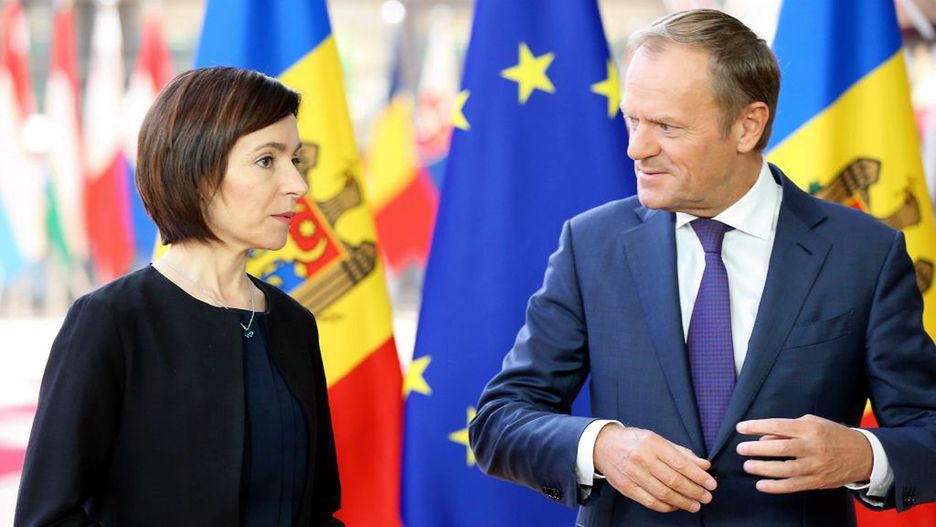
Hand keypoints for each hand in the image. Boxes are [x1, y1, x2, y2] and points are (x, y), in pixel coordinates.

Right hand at [594, 424, 716, 512]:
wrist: (602, 445)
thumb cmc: (633, 441)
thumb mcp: (657, 440)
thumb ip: (681, 453)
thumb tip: (704, 465)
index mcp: (652, 443)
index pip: (680, 463)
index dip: (698, 476)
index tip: (710, 484)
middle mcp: (642, 458)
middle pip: (673, 480)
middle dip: (693, 491)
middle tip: (706, 497)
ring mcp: (632, 473)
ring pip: (662, 493)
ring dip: (682, 501)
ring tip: (694, 505)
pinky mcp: (626, 487)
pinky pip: (649, 501)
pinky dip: (665, 506)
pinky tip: (675, 506)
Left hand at [736, 414, 872, 493]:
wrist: (862, 454)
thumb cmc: (831, 434)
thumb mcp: (812, 423)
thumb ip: (787, 430)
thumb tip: (764, 438)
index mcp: (809, 429)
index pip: (777, 426)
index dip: (756, 427)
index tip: (740, 428)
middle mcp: (812, 447)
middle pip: (779, 449)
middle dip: (756, 449)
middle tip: (740, 449)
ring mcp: (815, 466)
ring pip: (784, 469)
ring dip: (763, 468)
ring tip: (747, 466)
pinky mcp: (817, 481)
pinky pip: (793, 486)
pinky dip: (775, 487)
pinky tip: (761, 485)